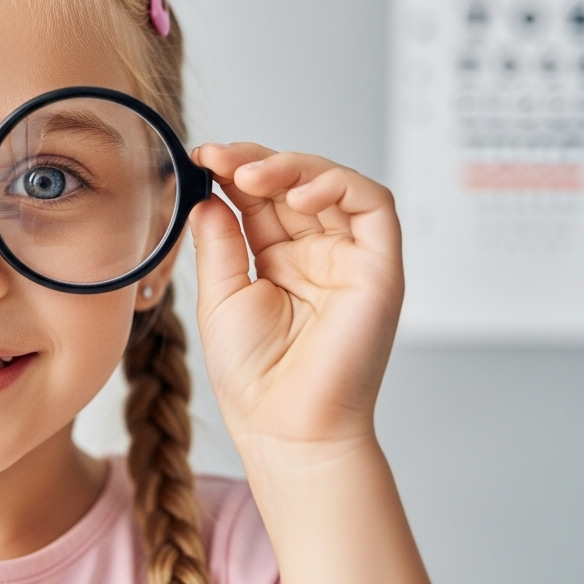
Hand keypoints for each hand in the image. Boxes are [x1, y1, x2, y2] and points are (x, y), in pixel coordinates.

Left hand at [188, 143, 403, 447]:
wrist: (285, 427)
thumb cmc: (252, 377)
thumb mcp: (221, 297)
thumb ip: (220, 241)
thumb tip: (210, 195)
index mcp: (278, 259)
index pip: (261, 197)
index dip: (234, 171)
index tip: (201, 157)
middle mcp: (317, 253)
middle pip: (294, 182)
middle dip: (255, 161)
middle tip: (218, 157)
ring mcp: (351, 257)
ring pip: (334, 183)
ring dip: (292, 166)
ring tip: (249, 174)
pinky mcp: (381, 267)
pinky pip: (373, 205)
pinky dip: (338, 185)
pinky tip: (297, 194)